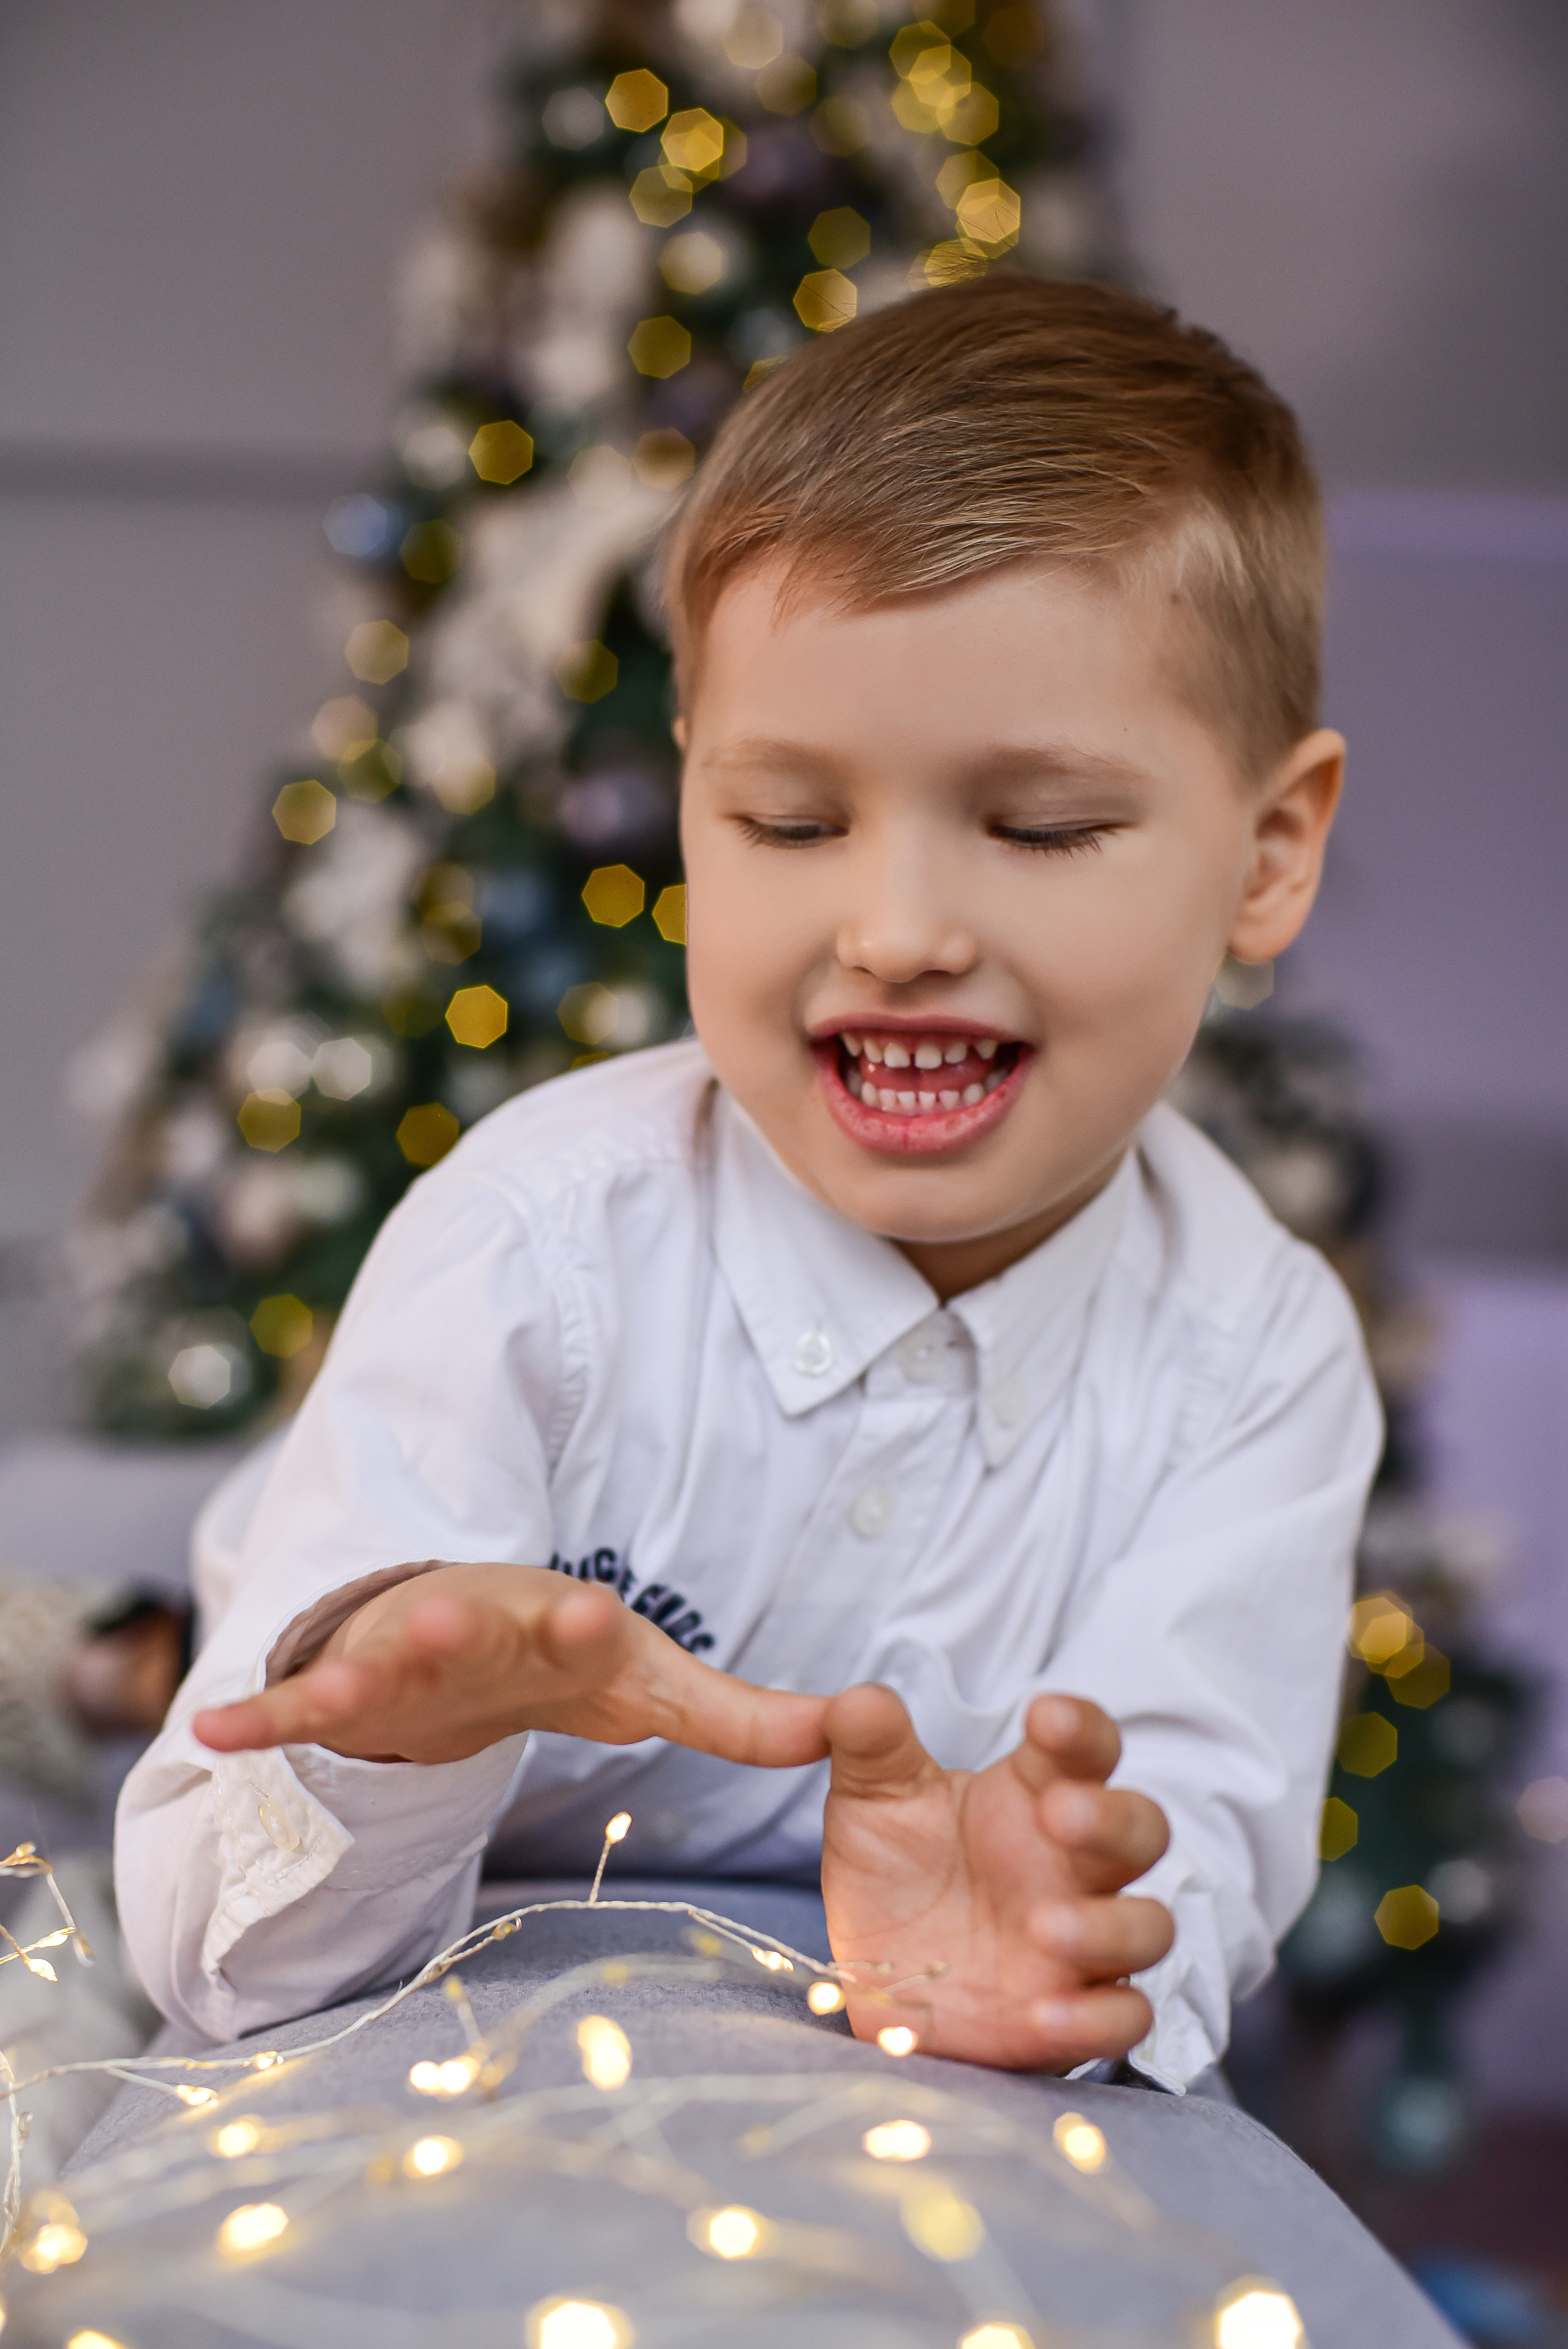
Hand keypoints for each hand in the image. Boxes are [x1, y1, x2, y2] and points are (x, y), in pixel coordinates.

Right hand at [192, 1563, 829, 1770]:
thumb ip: (749, 1718)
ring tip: (329, 1682)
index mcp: (556, 1629)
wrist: (467, 1650)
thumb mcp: (656, 1690)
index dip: (581, 1624)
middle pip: (464, 1628)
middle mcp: (475, 1629)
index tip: (589, 1613)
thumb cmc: (568, 1667)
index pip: (576, 1626)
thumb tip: (857, 1726)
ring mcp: (402, 1660)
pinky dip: (259, 1716)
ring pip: (376, 1664)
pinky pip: (297, 1707)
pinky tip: (211, 1724)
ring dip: (354, 1673)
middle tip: (436, 1626)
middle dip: (451, 1629)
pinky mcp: (346, 1696)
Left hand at [820, 1686, 1171, 2071]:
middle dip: (1110, 1818)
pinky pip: (1123, 2018)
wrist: (876, 1977)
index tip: (1045, 1716)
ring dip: (1109, 1924)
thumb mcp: (872, 1800)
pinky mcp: (1076, 2013)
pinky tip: (1048, 2012)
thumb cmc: (895, 1870)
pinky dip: (1098, 2018)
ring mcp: (1084, 1942)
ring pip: (1148, 1925)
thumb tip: (860, 1699)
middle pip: (1140, 1829)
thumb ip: (871, 1746)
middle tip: (1056, 1812)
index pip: (1087, 1748)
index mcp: (1037, 1793)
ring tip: (1045, 1925)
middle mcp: (1075, 1865)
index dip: (1082, 1728)